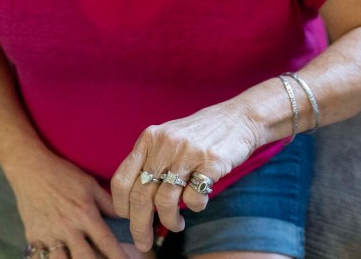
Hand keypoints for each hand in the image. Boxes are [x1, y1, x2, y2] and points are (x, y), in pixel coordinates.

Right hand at [4, 147, 126, 258]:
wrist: (31, 170)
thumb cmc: (63, 174)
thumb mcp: (90, 185)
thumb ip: (108, 203)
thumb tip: (126, 216)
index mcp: (85, 214)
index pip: (106, 242)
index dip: (118, 256)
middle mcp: (68, 228)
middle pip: (85, 258)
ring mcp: (49, 235)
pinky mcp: (33, 238)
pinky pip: (42, 257)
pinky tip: (61, 258)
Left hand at [110, 102, 259, 252]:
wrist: (239, 118)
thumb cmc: (200, 135)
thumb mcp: (168, 139)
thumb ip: (150, 161)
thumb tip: (130, 202)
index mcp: (149, 138)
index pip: (121, 180)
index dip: (121, 206)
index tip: (129, 219)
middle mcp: (165, 144)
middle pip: (140, 196)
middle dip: (140, 226)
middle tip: (143, 242)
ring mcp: (188, 152)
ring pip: (165, 201)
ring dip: (169, 221)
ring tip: (176, 225)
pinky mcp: (211, 162)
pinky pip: (193, 198)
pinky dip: (195, 207)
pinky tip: (199, 202)